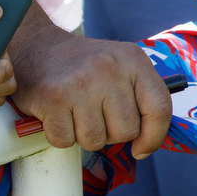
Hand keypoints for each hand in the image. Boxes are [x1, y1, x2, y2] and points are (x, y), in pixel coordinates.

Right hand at [7, 17, 172, 156]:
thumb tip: (149, 141)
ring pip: (95, 140)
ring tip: (76, 113)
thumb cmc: (84, 65)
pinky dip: (61, 136)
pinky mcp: (52, 97)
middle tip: (97, 117)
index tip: (142, 149)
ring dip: (84, 136)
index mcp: (133, 60)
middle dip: (111, 134)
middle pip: (126, 131)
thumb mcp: (121, 66)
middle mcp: (109, 68)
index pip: (159, 108)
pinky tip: (59, 115)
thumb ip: (140, 97)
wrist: (37, 47)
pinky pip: (65, 140)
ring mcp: (80, 82)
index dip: (154, 137)